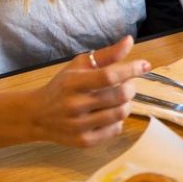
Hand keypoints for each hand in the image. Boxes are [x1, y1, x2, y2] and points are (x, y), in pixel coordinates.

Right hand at [27, 36, 149, 146]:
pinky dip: (118, 120)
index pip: (109, 76)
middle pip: (119, 96)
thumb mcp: (79, 66)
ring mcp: (79, 126)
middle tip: (127, 85)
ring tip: (118, 99)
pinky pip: (116, 130)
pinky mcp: (84, 141)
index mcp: (73, 83)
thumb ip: (106, 55)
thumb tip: (130, 40)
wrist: (37, 115)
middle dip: (130, 88)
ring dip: (126, 104)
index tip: (145, 66)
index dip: (131, 70)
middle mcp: (75, 105)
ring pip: (121, 114)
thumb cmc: (62, 87)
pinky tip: (108, 113)